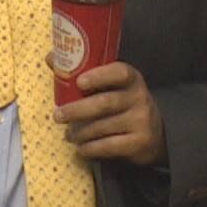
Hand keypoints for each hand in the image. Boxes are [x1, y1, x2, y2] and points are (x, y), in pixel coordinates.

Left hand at [52, 62, 166, 165]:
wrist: (154, 133)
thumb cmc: (123, 103)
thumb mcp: (112, 85)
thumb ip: (83, 72)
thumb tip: (51, 58)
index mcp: (131, 78)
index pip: (119, 72)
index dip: (99, 76)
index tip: (79, 82)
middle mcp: (139, 97)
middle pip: (105, 102)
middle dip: (77, 110)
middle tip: (57, 115)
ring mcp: (141, 120)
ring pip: (104, 126)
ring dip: (80, 132)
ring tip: (68, 134)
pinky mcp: (140, 142)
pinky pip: (110, 146)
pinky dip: (91, 148)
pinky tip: (81, 148)